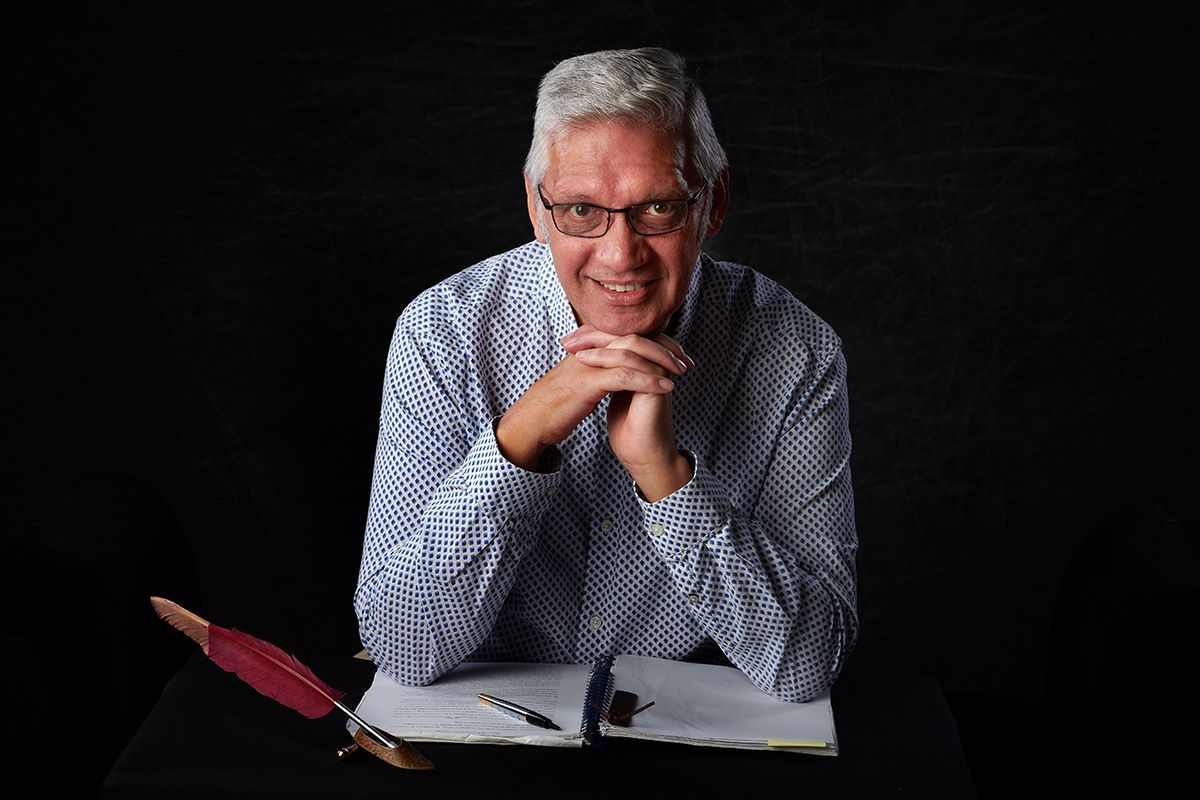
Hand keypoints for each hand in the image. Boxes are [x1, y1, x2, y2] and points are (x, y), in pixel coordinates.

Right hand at [494, 326, 684, 472]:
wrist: (531, 422)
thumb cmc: (552, 407)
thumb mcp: (577, 383)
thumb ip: (595, 372)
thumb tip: (613, 373)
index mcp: (587, 348)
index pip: (628, 335)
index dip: (655, 343)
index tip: (677, 356)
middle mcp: (589, 350)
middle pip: (635, 338)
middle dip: (665, 348)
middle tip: (686, 361)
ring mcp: (588, 364)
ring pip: (633, 353)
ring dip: (662, 362)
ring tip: (683, 372)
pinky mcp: (588, 382)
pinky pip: (626, 376)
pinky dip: (649, 380)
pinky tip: (667, 388)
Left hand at [562, 327, 694, 500]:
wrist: (642, 452)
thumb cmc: (628, 426)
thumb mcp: (614, 391)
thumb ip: (611, 371)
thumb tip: (591, 354)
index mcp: (647, 363)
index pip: (622, 337)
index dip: (596, 335)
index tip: (569, 340)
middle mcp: (655, 363)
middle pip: (627, 334)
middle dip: (596, 333)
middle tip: (569, 339)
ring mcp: (659, 371)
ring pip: (631, 343)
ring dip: (600, 344)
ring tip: (575, 351)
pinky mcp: (658, 383)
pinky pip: (633, 362)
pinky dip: (608, 358)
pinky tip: (587, 360)